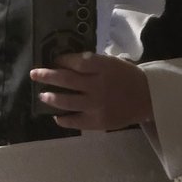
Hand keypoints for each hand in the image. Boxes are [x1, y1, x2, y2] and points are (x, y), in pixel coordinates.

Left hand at [29, 53, 153, 131]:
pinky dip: (63, 119)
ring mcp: (96, 105)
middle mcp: (98, 86)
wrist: (147, 99)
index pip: (77, 62)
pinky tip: (56, 116)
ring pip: (67, 101)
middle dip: (47, 76)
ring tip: (42, 96)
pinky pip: (75, 121)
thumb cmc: (127, 77)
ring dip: (51, 98)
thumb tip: (68, 62)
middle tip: (34, 74)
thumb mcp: (112, 63)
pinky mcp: (97, 122)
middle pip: (67, 80)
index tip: (54, 60)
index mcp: (103, 67)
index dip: (63, 60)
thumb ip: (93, 63)